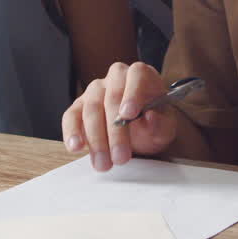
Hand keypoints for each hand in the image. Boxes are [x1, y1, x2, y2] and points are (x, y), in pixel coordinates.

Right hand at [61, 61, 175, 170]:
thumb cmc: (155, 123)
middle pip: (111, 98)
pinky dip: (72, 132)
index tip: (128, 115)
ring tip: (103, 163)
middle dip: (115, 132)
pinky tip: (76, 147)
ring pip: (90, 110)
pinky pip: (71, 116)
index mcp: (140, 75)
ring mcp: (95, 91)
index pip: (136, 76)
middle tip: (120, 157)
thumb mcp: (166, 125)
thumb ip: (161, 122)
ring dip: (96, 139)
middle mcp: (115, 78)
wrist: (144, 131)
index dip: (131, 95)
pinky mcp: (79, 106)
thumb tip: (151, 117)